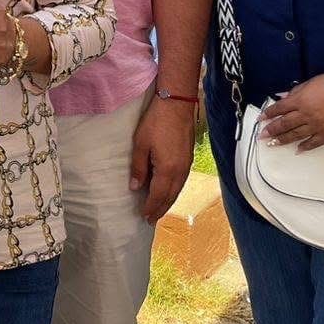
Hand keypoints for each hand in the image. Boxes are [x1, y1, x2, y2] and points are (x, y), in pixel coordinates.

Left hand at [130, 94, 194, 223]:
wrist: (177, 104)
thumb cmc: (156, 122)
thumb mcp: (140, 144)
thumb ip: (138, 167)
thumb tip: (135, 187)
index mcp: (167, 170)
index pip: (158, 196)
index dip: (150, 207)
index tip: (143, 217)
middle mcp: (180, 171)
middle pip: (170, 196)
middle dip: (160, 209)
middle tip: (151, 220)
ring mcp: (186, 165)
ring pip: (177, 190)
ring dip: (168, 201)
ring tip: (159, 209)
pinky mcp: (188, 158)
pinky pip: (181, 182)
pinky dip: (174, 191)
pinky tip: (169, 191)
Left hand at [258, 73, 323, 149]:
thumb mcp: (313, 82)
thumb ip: (297, 91)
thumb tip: (282, 96)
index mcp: (301, 100)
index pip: (279, 108)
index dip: (268, 113)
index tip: (261, 118)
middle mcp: (307, 115)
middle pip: (284, 124)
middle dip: (271, 130)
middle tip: (261, 136)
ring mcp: (318, 126)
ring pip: (296, 135)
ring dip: (283, 140)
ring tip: (273, 144)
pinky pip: (314, 143)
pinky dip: (305, 147)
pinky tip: (297, 150)